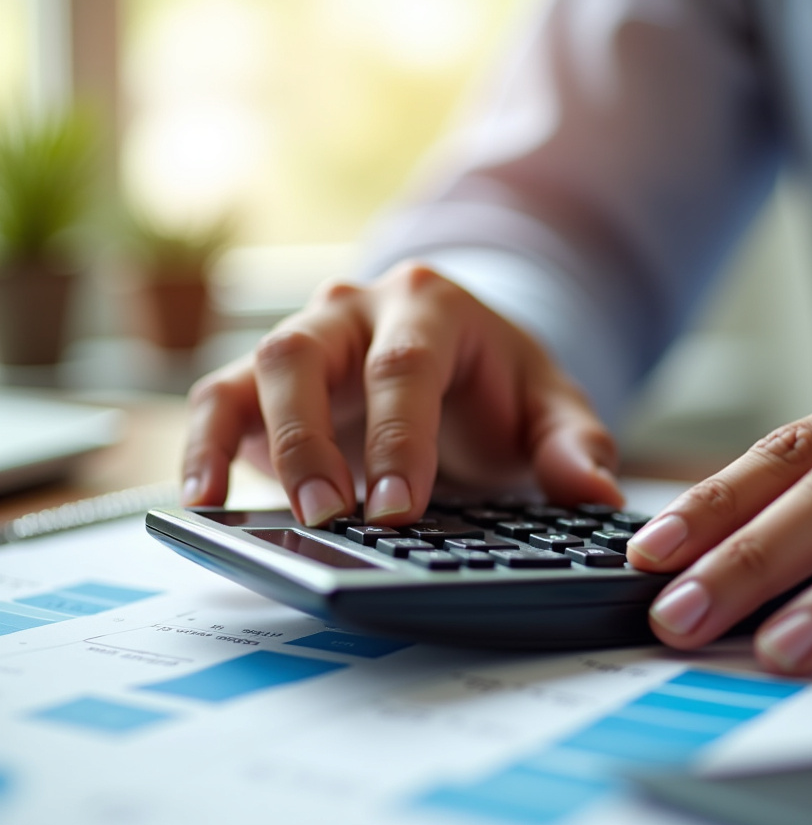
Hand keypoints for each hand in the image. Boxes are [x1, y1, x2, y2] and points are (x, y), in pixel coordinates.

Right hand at [183, 261, 620, 525]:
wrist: (456, 359)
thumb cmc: (499, 386)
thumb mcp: (549, 407)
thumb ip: (574, 445)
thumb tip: (597, 497)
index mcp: (431, 306)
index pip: (404, 367)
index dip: (398, 438)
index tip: (399, 511)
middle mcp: (357, 309)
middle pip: (312, 356)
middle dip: (315, 440)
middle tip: (333, 518)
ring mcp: (307, 337)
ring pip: (261, 369)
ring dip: (261, 445)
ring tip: (274, 516)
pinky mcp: (267, 376)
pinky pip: (220, 397)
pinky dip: (204, 442)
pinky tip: (202, 497)